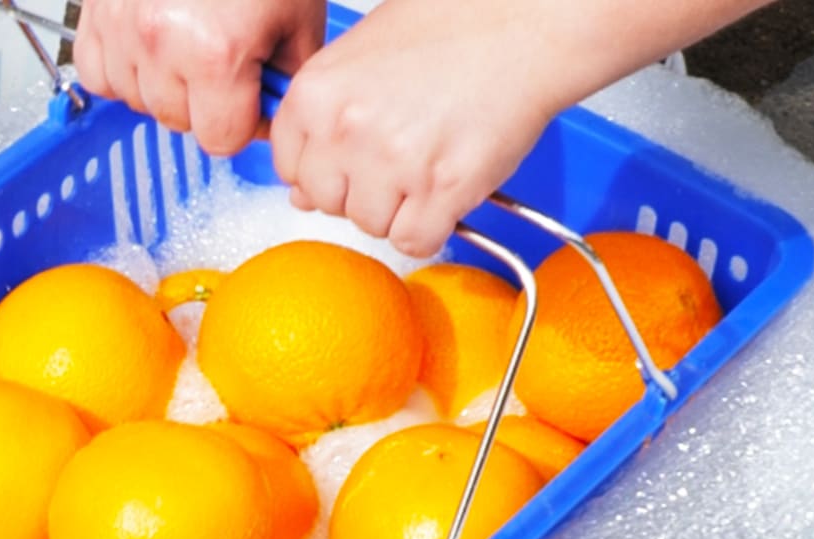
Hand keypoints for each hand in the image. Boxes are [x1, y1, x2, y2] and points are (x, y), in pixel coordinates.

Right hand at [72, 0, 326, 156]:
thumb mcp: (297, 17)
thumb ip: (286, 78)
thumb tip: (272, 114)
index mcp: (216, 54)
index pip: (221, 139)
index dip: (243, 122)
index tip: (250, 99)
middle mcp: (161, 43)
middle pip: (177, 122)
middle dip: (205, 102)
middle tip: (223, 62)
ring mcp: (121, 27)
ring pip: (136, 100)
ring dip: (162, 84)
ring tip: (188, 45)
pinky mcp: (94, 11)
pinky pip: (98, 73)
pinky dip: (123, 67)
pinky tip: (152, 45)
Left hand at [270, 0, 559, 257]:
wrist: (523, 24)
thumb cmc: (451, 27)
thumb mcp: (362, 55)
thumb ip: (324, 118)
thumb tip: (302, 191)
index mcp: (315, 92)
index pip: (290, 167)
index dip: (327, 168)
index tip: (353, 159)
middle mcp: (345, 129)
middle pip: (328, 204)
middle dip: (361, 191)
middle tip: (401, 157)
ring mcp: (393, 162)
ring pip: (372, 227)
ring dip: (400, 209)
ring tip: (431, 161)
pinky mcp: (442, 188)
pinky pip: (415, 241)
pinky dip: (432, 227)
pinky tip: (447, 189)